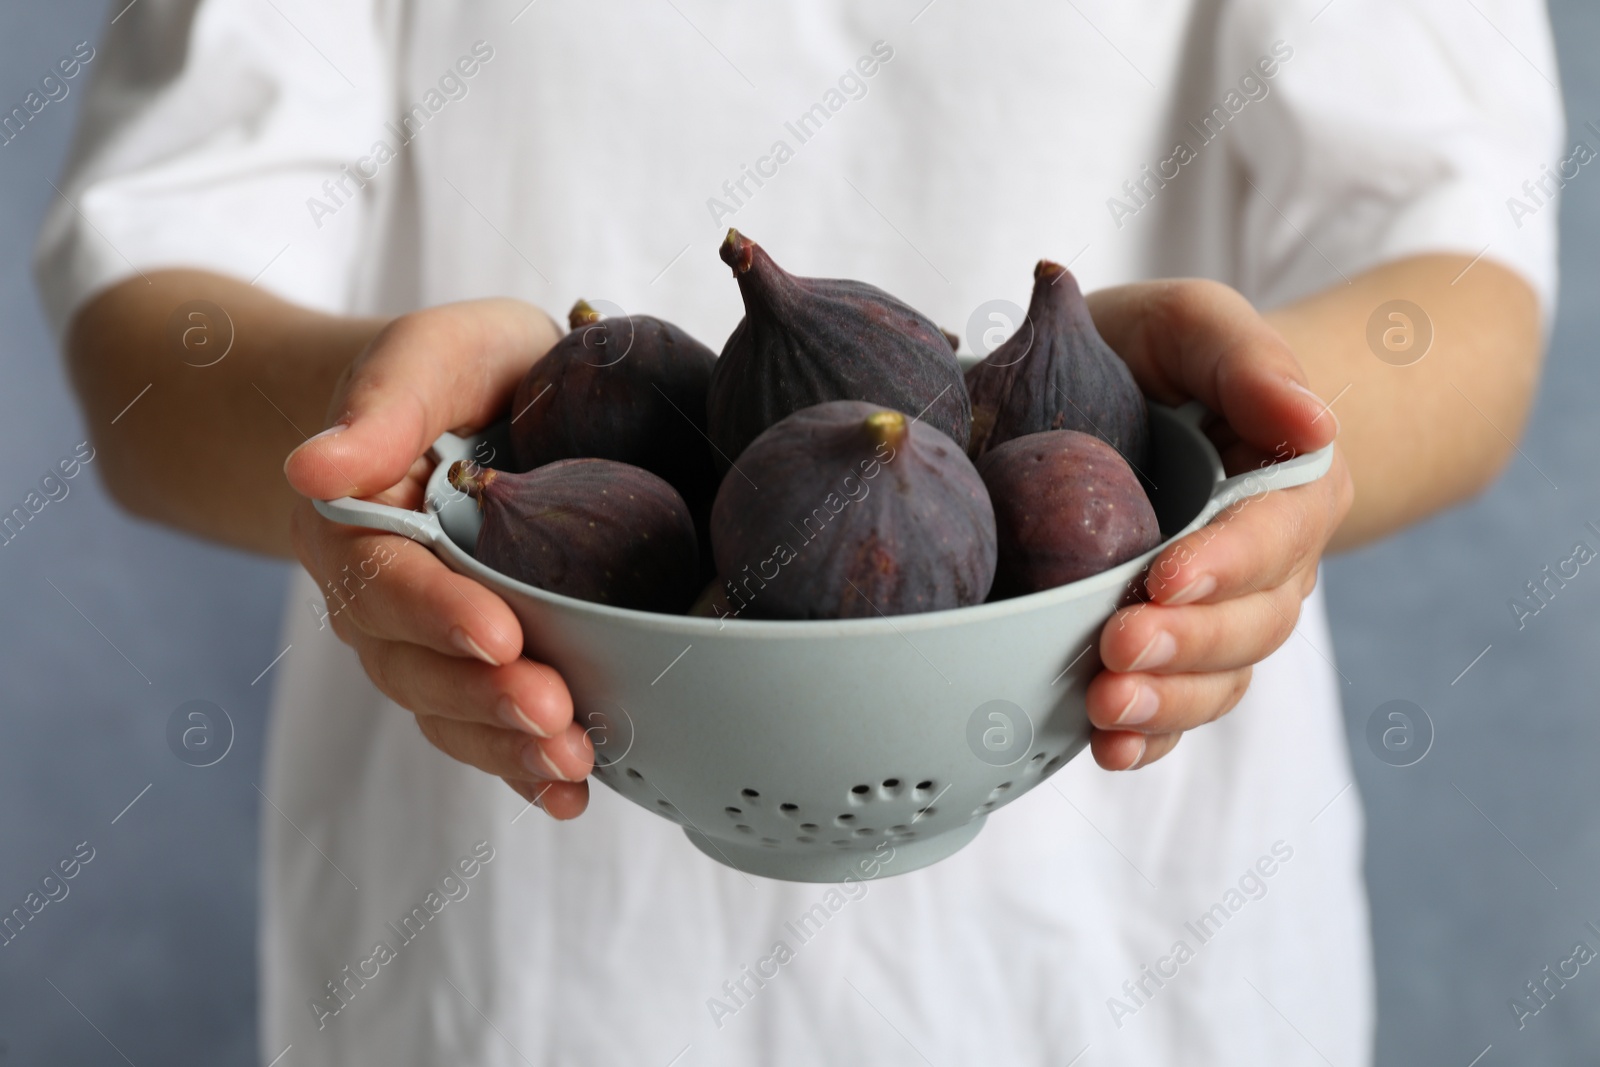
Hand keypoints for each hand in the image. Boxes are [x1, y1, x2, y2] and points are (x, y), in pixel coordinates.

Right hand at [284, 299, 594, 816]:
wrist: (473, 404)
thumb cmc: (458, 373)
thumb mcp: (431, 355)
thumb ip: (384, 403)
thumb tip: (314, 466)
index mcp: (356, 519)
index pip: (382, 577)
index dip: (435, 612)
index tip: (498, 632)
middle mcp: (379, 594)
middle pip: (413, 663)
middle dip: (483, 697)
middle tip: (553, 715)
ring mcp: (424, 641)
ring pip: (448, 709)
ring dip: (506, 746)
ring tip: (571, 762)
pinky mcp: (474, 667)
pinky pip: (483, 729)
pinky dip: (521, 769)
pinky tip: (569, 793)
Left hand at [1081, 280, 1353, 769]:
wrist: (1141, 397)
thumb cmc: (1164, 355)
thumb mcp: (1195, 324)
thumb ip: (1249, 359)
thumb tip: (1313, 422)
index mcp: (1287, 483)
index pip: (1274, 534)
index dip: (1227, 563)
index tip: (1166, 577)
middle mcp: (1267, 561)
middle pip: (1252, 622)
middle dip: (1188, 644)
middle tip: (1117, 648)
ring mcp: (1223, 615)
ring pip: (1221, 678)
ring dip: (1168, 704)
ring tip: (1105, 712)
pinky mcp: (1174, 650)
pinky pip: (1180, 709)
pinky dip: (1151, 740)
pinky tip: (1107, 754)